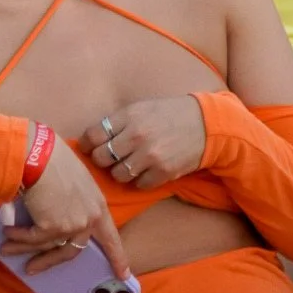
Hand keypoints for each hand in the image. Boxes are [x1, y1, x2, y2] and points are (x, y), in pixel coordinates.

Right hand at [1, 133, 129, 277]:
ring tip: (6, 248)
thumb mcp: (73, 182)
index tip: (123, 275)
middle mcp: (89, 217)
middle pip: (73, 249)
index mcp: (98, 205)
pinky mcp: (53, 227)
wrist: (38, 154)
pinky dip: (18, 237)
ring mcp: (73, 224)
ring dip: (23, 248)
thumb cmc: (52, 160)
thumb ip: (72, 203)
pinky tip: (7, 232)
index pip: (110, 237)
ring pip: (48, 246)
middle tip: (33, 270)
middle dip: (49, 261)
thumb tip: (50, 223)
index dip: (117, 257)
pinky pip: (33, 239)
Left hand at [81, 96, 206, 189]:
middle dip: (102, 159)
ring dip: (121, 171)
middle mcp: (137, 136)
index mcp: (129, 116)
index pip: (93, 135)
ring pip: (117, 174)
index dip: (87, 144)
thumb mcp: (141, 107)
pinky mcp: (162, 172)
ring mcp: (150, 156)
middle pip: (101, 158)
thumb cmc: (169, 114)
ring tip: (131, 164)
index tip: (89, 147)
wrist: (206, 125)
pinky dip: (140, 180)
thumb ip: (118, 121)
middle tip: (111, 157)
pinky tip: (147, 170)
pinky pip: (138, 184)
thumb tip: (91, 138)